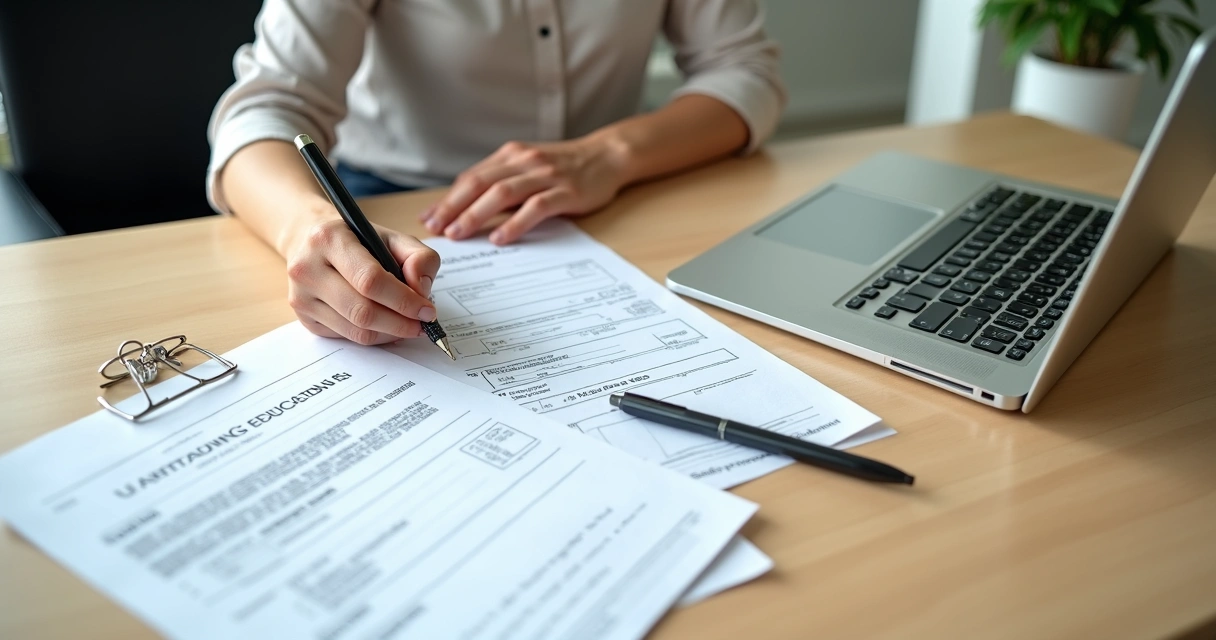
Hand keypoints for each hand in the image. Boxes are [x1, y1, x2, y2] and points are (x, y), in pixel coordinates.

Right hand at [285, 218, 440, 344]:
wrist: (313, 243)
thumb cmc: (358, 241)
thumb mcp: (393, 238)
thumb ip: (419, 257)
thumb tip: (422, 290)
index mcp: (329, 239)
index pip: (370, 280)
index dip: (404, 300)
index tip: (427, 311)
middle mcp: (307, 268)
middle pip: (362, 311)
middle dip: (400, 323)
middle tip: (422, 324)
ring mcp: (301, 297)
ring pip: (355, 330)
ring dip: (390, 333)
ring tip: (408, 325)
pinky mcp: (304, 318)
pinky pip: (347, 337)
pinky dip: (374, 336)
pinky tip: (386, 325)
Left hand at [420, 137, 628, 244]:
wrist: (607, 156)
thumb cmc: (565, 167)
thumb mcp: (529, 167)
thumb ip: (502, 182)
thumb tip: (468, 208)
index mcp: (511, 155)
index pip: (472, 177)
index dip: (447, 198)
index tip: (428, 218)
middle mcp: (524, 161)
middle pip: (480, 184)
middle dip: (453, 207)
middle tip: (435, 228)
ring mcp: (545, 175)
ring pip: (502, 193)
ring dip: (476, 214)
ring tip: (459, 233)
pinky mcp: (565, 191)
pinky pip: (534, 207)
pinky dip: (514, 223)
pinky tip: (499, 237)